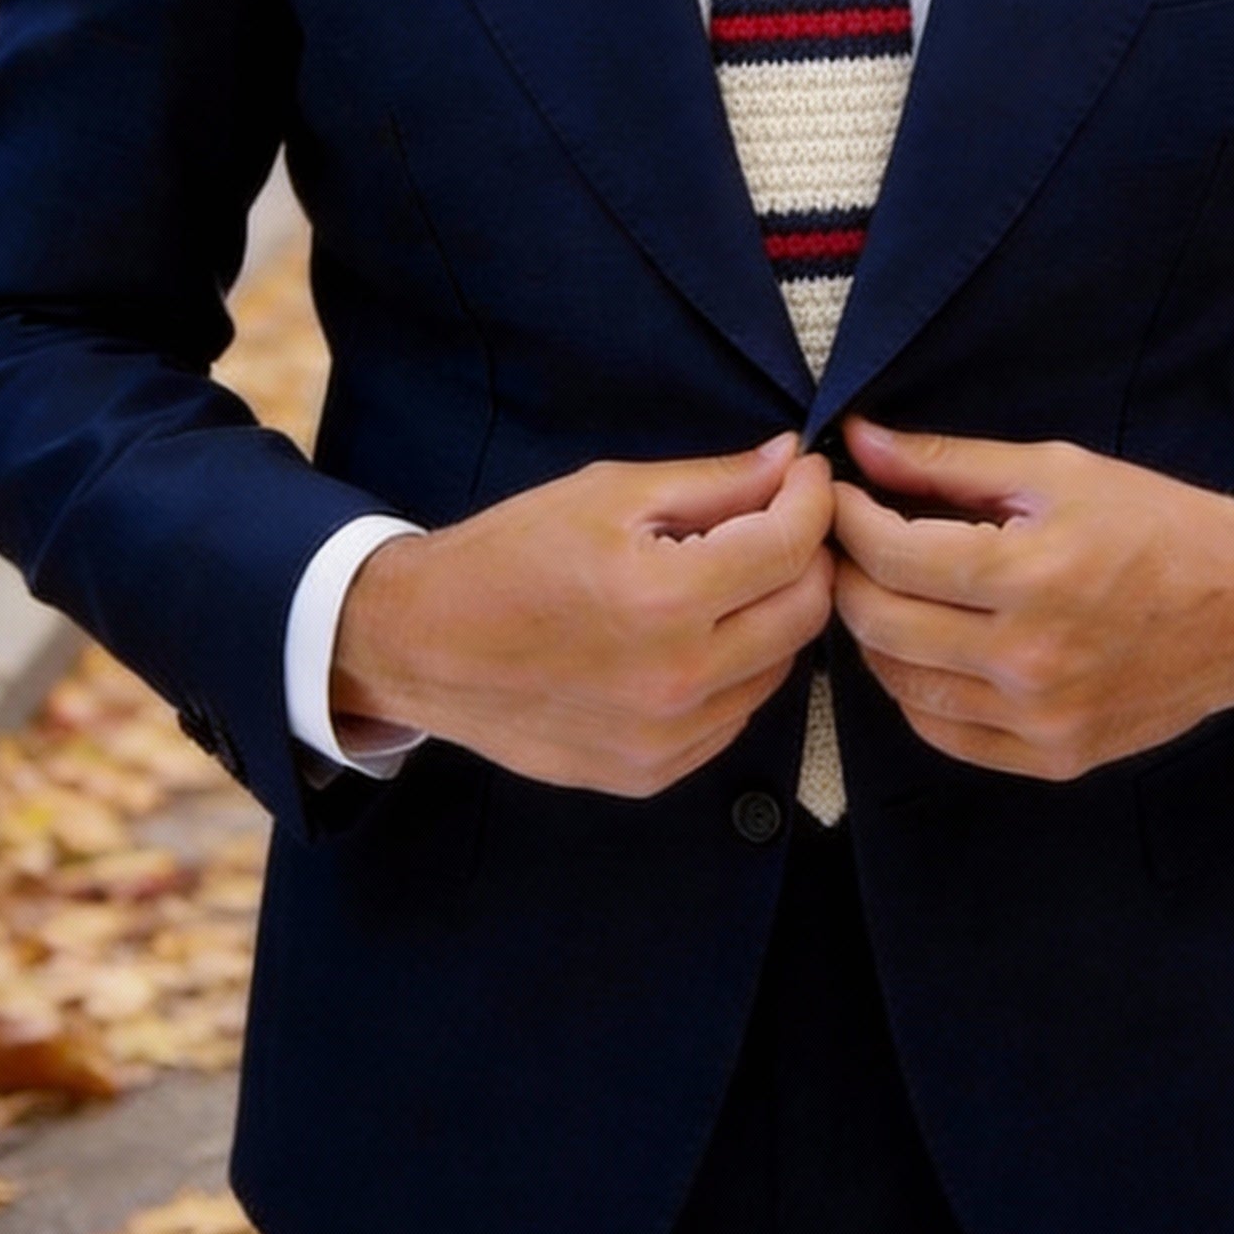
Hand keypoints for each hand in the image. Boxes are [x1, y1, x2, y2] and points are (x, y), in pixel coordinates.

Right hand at [330, 434, 834, 795]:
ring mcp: (666, 738)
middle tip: (781, 520)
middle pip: (805, 612)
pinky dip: (737, 670)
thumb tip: (790, 460)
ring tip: (734, 577)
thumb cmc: (509, 555)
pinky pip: (735, 715)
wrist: (421, 646)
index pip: (790, 547)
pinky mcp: (652, 773)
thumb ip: (713, 481)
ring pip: (780, 668)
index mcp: (664, 598)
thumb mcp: (609, 493)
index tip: (806, 475)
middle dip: (807, 555)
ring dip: (775, 614)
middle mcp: (676, 679)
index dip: (812, 499)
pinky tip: (698, 635)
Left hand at [830, 419, 1233, 780]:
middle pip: (880, 623)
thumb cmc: (1157, 525)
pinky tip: (925, 649)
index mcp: (1031, 574)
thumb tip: (859, 441)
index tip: (837, 495)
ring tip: (884, 591)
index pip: (891, 554)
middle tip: (846, 543)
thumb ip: (948, 463)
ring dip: (874, 635)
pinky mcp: (1053, 757)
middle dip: (846, 574)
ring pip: (901, 685)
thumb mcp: (1057, 471)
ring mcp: (1040, 717)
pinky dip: (915, 692)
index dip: (846, 519)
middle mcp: (1030, 657)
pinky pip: (944, 733)